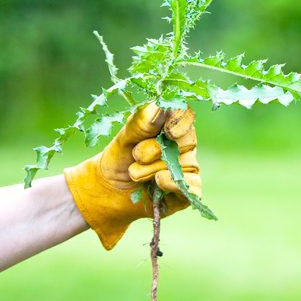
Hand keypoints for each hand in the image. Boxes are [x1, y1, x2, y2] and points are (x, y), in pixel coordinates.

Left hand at [64, 103, 200, 249]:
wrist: (108, 191)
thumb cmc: (118, 159)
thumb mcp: (124, 139)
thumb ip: (140, 124)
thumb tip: (160, 108)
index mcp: (170, 125)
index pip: (185, 115)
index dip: (180, 121)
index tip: (166, 131)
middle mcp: (183, 145)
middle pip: (185, 141)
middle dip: (155, 150)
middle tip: (135, 156)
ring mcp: (187, 168)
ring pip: (183, 165)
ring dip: (153, 170)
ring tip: (134, 174)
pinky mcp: (186, 192)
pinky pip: (192, 187)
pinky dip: (173, 184)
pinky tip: (158, 182)